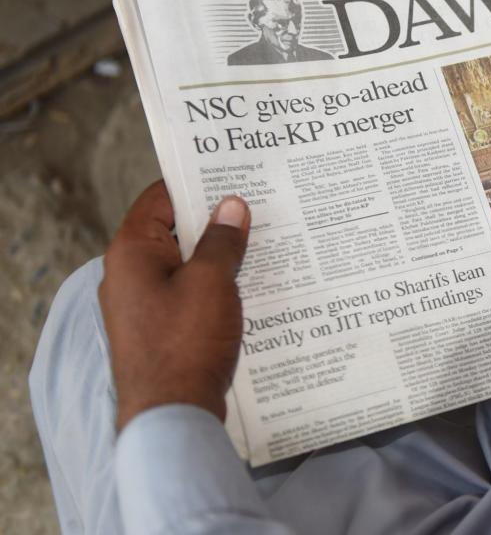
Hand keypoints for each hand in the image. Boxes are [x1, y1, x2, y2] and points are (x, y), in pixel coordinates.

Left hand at [99, 182, 250, 431]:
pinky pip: (187, 295)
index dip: (195, 184)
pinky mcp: (158, 331)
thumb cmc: (186, 341)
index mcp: (131, 252)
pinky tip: (248, 287)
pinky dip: (213, 287)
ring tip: (262, 244)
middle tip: (258, 207)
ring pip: (184, 265)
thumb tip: (231, 205)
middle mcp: (128, 275)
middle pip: (173, 232)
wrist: (172, 414)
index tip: (233, 175)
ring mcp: (141, 306)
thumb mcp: (211, 281)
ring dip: (218, 256)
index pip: (159, 199)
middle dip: (215, 221)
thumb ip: (222, 240)